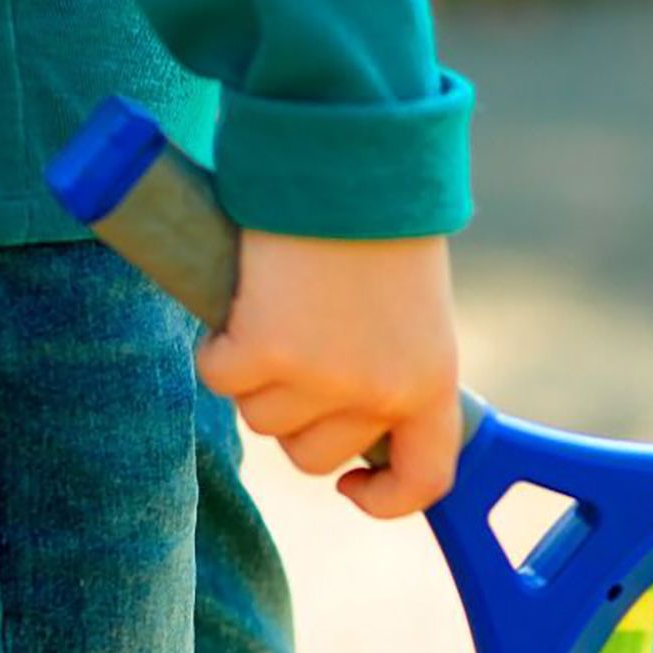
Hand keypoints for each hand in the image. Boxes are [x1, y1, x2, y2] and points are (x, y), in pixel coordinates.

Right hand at [194, 230, 461, 518]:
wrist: (344, 154)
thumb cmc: (377, 218)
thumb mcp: (411, 307)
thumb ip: (390, 364)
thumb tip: (344, 412)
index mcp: (433, 380)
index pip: (424, 479)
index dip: (385, 498)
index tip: (350, 484)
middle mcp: (382, 391)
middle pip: (314, 456)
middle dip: (294, 416)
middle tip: (295, 349)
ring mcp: (322, 377)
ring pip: (262, 419)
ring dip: (254, 375)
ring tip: (277, 307)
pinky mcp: (264, 351)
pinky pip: (220, 378)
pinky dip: (218, 344)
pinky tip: (243, 300)